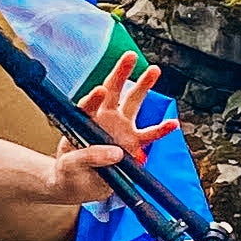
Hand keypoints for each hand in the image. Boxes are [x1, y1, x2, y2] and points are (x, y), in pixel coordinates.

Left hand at [76, 56, 179, 170]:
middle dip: (121, 73)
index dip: (94, 97)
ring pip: (133, 104)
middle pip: (113, 92)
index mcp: (83, 120)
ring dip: (143, 87)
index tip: (101, 90)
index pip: (88, 105)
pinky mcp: (131, 143)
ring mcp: (119, 129)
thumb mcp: (70, 165)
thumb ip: (89, 157)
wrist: (76, 184)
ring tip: (154, 70)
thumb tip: (116, 153)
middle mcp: (103, 119)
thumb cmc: (68, 170)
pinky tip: (172, 123)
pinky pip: (149, 135)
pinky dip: (161, 130)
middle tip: (130, 56)